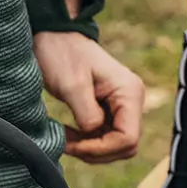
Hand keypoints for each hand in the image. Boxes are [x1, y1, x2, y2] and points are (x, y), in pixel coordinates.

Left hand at [33, 30, 144, 163]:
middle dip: (96, 151)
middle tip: (67, 144)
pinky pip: (105, 137)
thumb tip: (94, 133)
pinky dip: (88, 142)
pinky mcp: (110, 110)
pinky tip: (69, 133)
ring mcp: (123, 106)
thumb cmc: (61, 54)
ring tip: (66, 138)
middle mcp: (132, 100)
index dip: (101, 149)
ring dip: (91, 149)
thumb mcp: (71, 85)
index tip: (73, 144)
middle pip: (126, 146)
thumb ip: (88, 114)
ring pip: (116, 145)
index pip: (128, 138)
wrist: (54, 36)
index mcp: (129, 92)